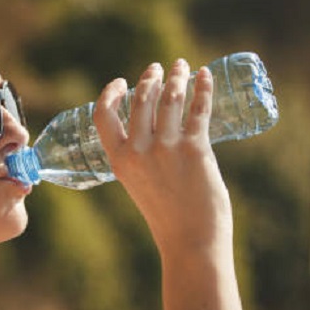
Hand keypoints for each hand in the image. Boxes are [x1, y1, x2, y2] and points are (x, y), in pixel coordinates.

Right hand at [93, 59, 232, 258]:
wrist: (191, 242)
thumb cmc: (169, 217)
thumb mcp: (139, 184)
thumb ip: (141, 157)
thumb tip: (156, 127)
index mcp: (119, 161)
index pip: (103, 115)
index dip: (110, 93)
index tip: (122, 81)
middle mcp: (139, 151)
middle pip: (141, 100)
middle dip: (151, 78)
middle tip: (161, 68)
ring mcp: (166, 149)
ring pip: (170, 98)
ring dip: (177, 77)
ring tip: (182, 67)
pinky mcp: (195, 149)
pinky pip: (198, 109)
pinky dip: (203, 88)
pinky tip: (205, 75)